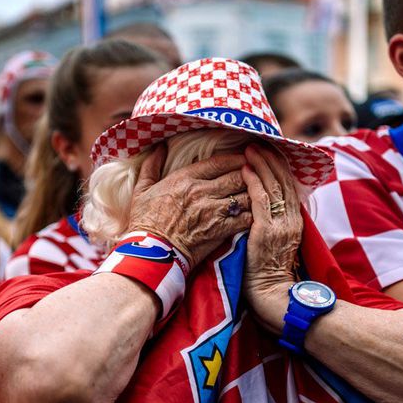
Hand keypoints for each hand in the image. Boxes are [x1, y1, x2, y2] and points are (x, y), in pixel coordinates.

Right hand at [127, 144, 253, 268]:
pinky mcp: (221, 230)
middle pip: (236, 176)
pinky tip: (258, 215)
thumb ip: (151, 166)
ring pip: (245, 195)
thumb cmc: (144, 224)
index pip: (218, 162)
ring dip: (255, 194)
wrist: (151, 254)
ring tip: (261, 194)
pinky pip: (246, 218)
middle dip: (249, 174)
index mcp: (184, 178)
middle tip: (258, 174)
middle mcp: (201, 191)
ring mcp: (213, 211)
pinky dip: (254, 215)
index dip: (235, 159)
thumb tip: (159, 147)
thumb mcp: (142, 190)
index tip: (244, 158)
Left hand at [242, 144, 302, 331]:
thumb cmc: (266, 276)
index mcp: (293, 223)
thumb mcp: (273, 245)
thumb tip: (256, 210)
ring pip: (274, 186)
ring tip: (249, 147)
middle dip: (270, 159)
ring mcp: (281, 225)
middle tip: (257, 141)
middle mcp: (291, 220)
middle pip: (283, 181)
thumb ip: (270, 226)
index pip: (287, 188)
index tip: (267, 152)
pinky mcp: (268, 231)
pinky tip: (244, 168)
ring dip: (261, 164)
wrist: (273, 299)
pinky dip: (254, 181)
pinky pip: (262, 200)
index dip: (278, 168)